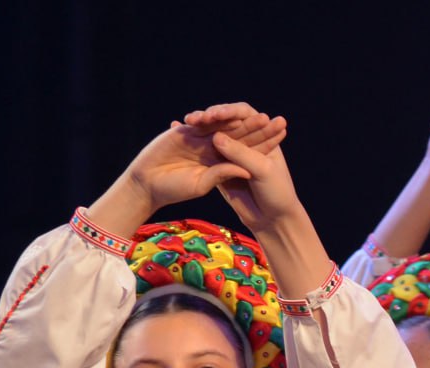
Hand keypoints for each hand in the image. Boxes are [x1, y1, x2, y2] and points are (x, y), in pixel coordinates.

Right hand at [87, 108, 287, 238]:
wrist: (148, 189)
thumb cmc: (176, 190)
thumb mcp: (205, 185)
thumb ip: (225, 173)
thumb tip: (243, 166)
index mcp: (226, 161)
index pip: (250, 146)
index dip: (265, 139)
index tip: (280, 132)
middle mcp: (215, 149)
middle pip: (239, 133)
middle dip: (254, 126)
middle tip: (268, 119)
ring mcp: (200, 140)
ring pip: (221, 126)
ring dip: (235, 120)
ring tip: (251, 116)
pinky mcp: (185, 132)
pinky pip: (201, 123)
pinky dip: (209, 119)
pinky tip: (219, 115)